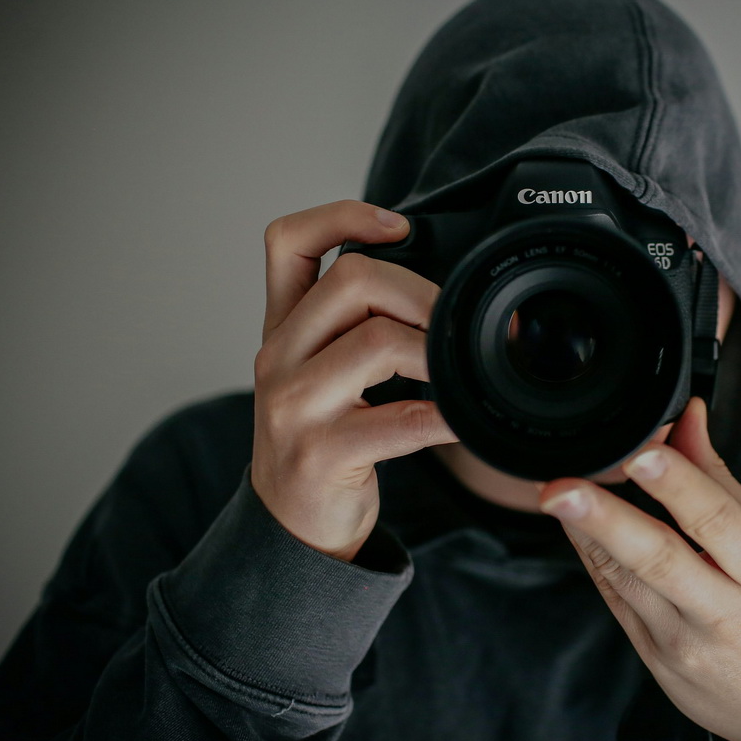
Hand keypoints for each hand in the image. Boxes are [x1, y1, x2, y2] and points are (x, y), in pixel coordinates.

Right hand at [252, 200, 457, 560]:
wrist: (293, 525)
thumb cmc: (323, 438)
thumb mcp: (317, 370)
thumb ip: (350, 324)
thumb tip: (430, 283)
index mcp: (281, 328)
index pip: (288, 241)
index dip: (344, 215)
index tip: (399, 226)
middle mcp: (277, 358)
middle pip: (352, 281)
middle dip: (422, 293)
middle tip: (455, 323)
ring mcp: (293, 407)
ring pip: (377, 343)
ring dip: (437, 353)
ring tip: (459, 372)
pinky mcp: (320, 454)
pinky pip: (400, 420)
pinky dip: (444, 416)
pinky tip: (462, 419)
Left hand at [537, 397, 740, 740]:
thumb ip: (720, 482)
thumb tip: (686, 417)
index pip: (717, 521)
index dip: (677, 485)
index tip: (642, 451)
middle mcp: (725, 613)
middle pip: (658, 558)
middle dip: (605, 519)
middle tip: (561, 488)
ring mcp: (684, 643)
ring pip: (626, 580)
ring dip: (586, 533)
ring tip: (554, 494)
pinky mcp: (656, 661)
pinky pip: (616, 601)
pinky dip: (593, 559)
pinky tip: (573, 526)